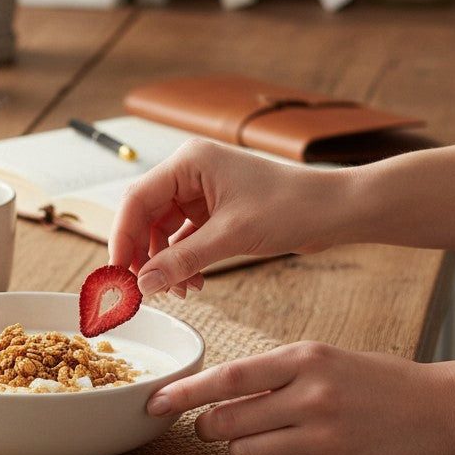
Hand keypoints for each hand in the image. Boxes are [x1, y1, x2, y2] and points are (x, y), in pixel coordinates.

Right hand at [109, 140, 349, 297]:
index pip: (137, 200)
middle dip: (143, 255)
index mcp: (189, 162)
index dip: (122, 238)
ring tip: (177, 291)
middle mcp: (190, 172)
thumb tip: (143, 284)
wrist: (337, 210)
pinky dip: (183, 262)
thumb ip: (182, 260)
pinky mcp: (214, 211)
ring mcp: (201, 192)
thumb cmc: (292, 206)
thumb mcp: (230, 236)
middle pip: (145, 216)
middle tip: (142, 289)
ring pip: (162, 231)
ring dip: (164, 263)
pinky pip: (183, 239)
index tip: (117, 273)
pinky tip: (191, 284)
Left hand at [147, 341, 454, 454]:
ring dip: (240, 451)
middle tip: (215, 426)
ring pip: (243, 454)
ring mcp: (322, 438)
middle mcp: (311, 397)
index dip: (184, 393)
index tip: (155, 402)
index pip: (227, 378)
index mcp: (304, 359)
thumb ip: (271, 372)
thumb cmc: (375, 380)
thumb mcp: (323, 357)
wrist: (439, 410)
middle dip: (210, 428)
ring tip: (267, 439)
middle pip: (225, 422)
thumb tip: (212, 392)